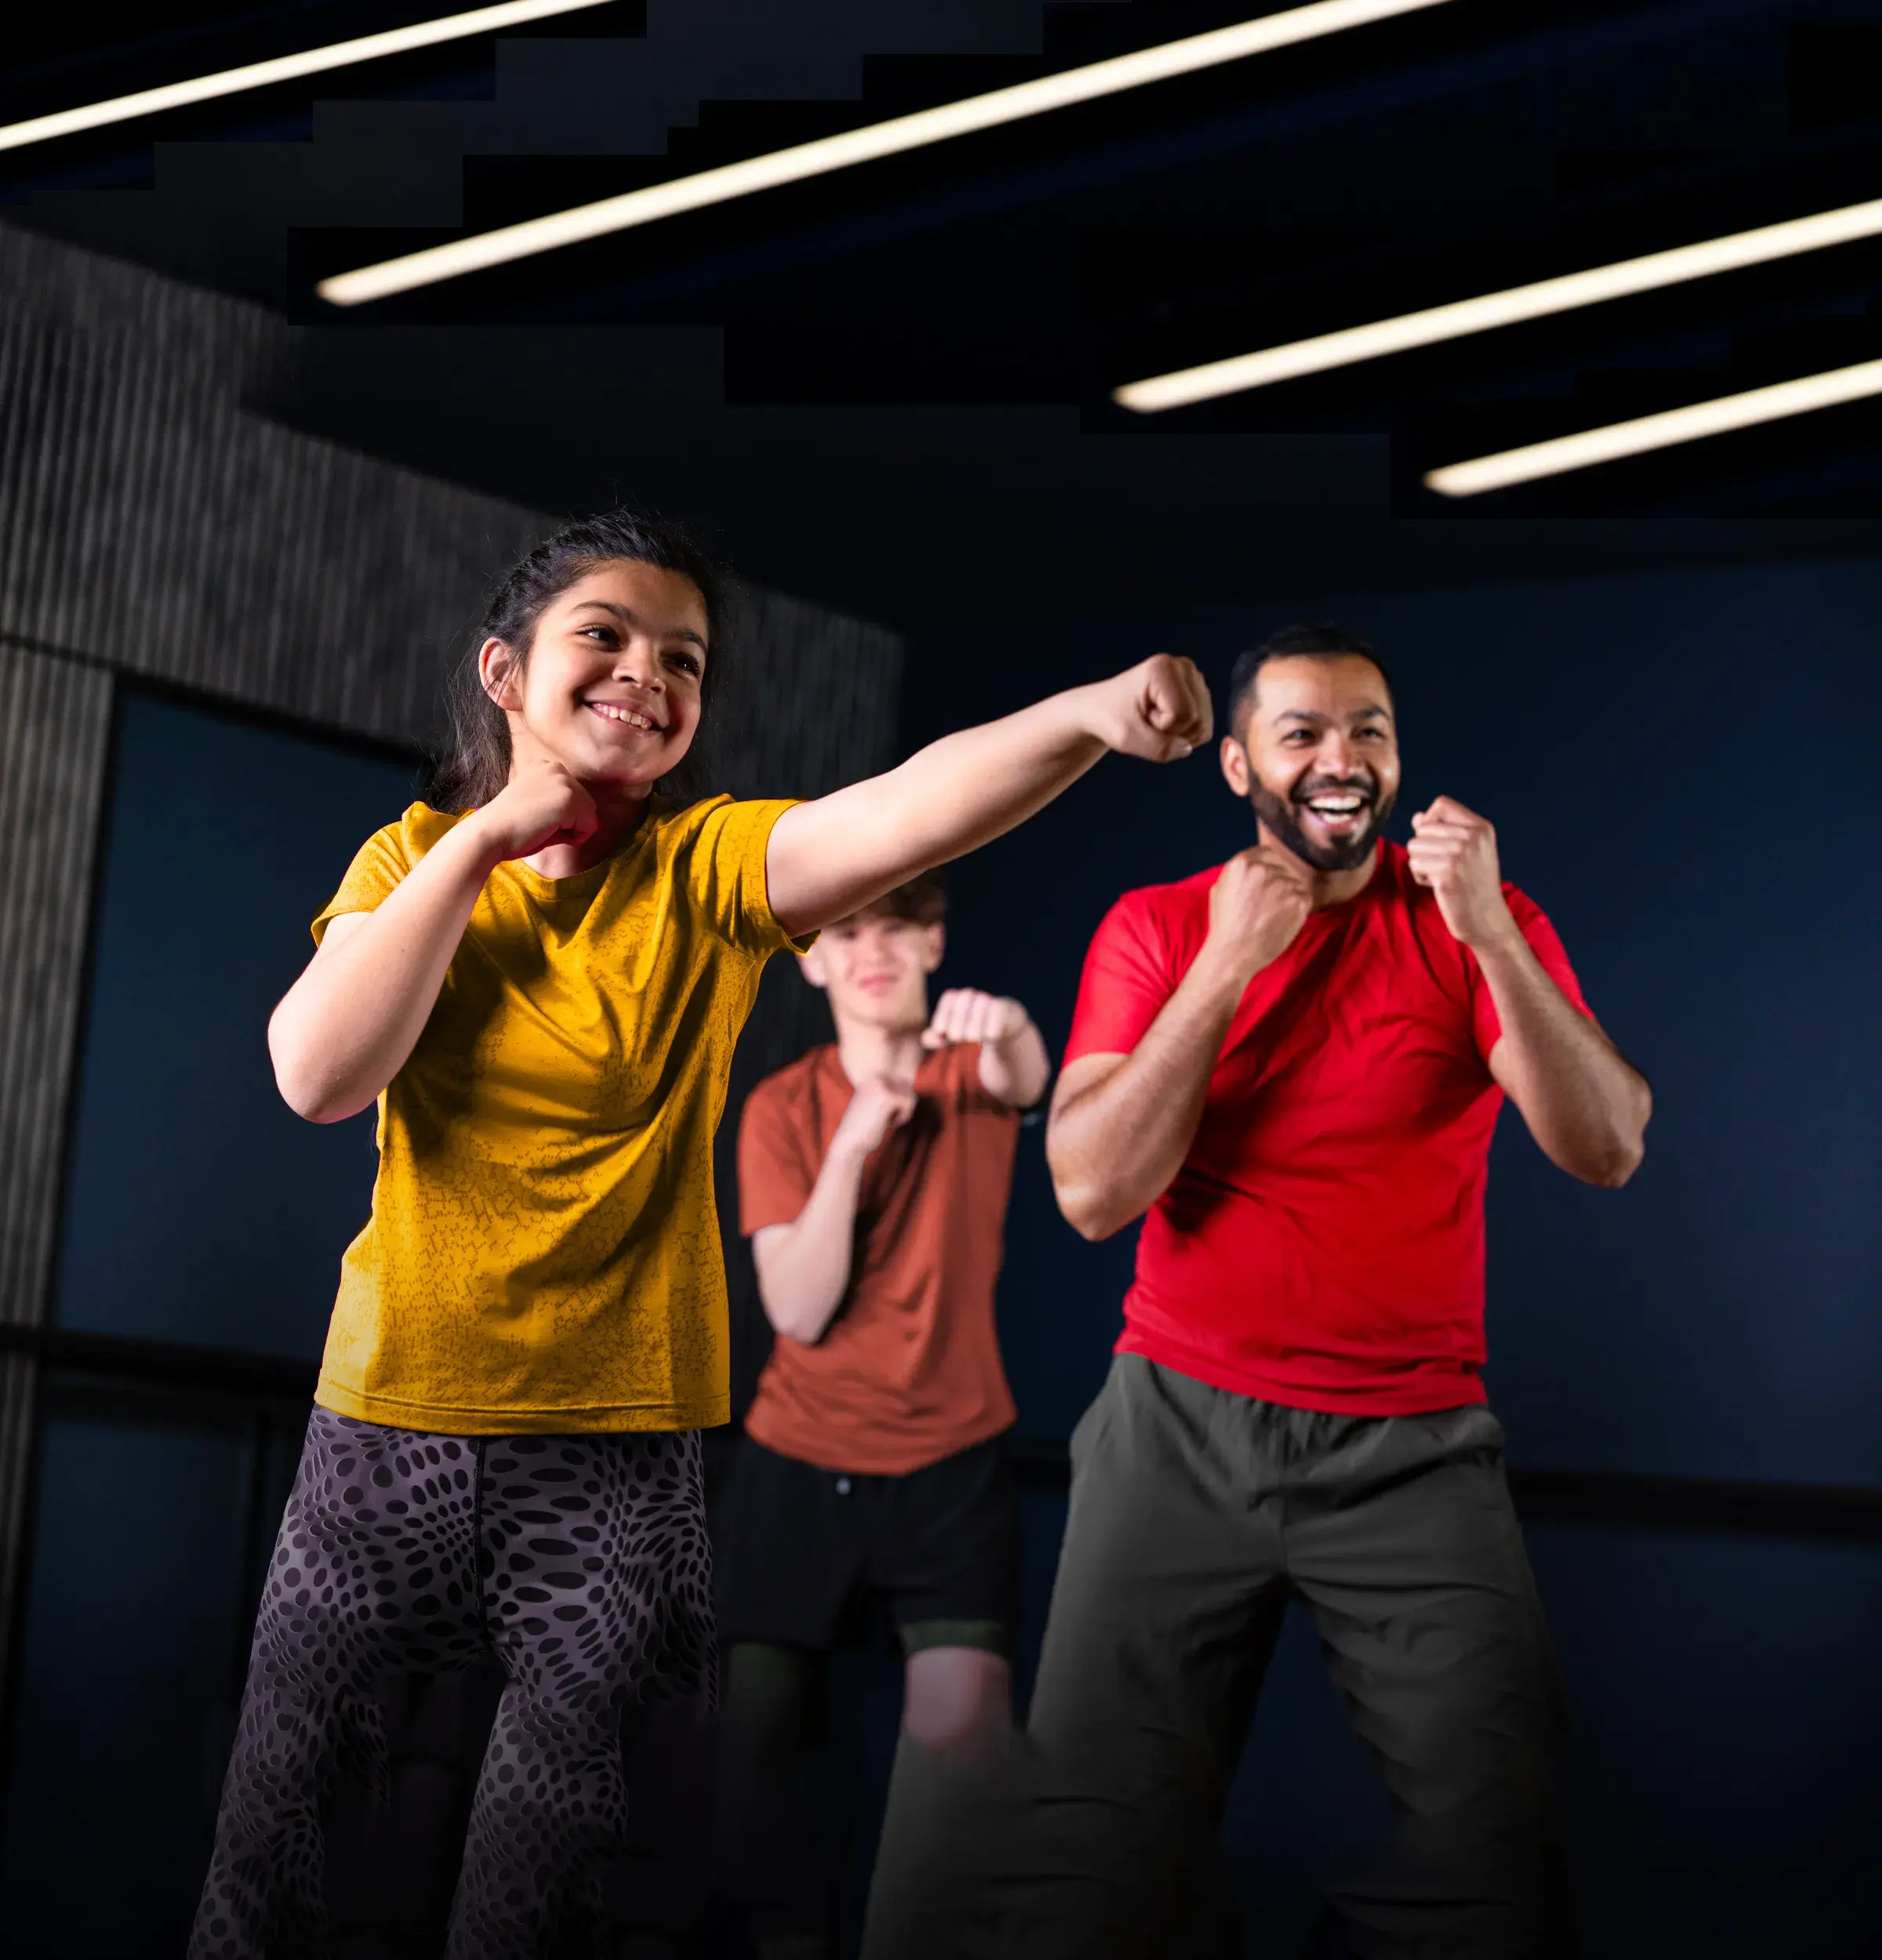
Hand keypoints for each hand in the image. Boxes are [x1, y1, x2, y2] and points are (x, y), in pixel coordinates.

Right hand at [473, 758, 598, 862]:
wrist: (491, 832)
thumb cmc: (509, 825)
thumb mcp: (537, 802)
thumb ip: (560, 804)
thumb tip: (594, 822)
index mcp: (547, 766)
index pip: (575, 797)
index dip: (562, 816)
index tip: (535, 816)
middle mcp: (558, 768)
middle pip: (586, 805)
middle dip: (570, 823)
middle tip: (540, 825)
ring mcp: (565, 782)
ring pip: (589, 817)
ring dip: (572, 830)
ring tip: (544, 827)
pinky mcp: (569, 800)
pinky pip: (589, 828)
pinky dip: (575, 838)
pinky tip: (549, 831)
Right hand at [831, 1075, 917, 1160]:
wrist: (849, 1144)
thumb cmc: (864, 1130)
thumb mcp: (875, 1106)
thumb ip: (889, 1093)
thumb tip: (908, 1083)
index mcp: (871, 1077)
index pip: (901, 1084)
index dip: (897, 1104)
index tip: (881, 1114)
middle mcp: (875, 1076)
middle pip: (907, 1088)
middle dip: (901, 1107)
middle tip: (882, 1118)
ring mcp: (881, 1085)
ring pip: (910, 1095)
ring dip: (902, 1112)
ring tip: (884, 1120)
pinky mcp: (887, 1096)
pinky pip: (909, 1103)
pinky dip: (903, 1117)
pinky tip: (887, 1124)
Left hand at [922, 988, 1030, 1052]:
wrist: (1002, 1028)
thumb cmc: (970, 1029)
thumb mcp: (950, 1035)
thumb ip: (935, 1038)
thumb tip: (931, 1039)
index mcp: (956, 998)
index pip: (949, 999)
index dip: (943, 1015)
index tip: (942, 1031)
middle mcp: (973, 995)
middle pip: (963, 1005)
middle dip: (958, 1025)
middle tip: (958, 1039)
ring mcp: (990, 1001)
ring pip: (980, 1009)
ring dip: (974, 1029)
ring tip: (974, 1038)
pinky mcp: (1006, 1009)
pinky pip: (998, 1016)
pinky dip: (992, 1028)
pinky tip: (990, 1036)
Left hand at [1085, 655, 1213, 761]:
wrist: (1101, 710)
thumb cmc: (1109, 718)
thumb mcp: (1127, 738)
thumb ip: (1158, 748)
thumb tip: (1187, 749)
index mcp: (1164, 668)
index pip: (1183, 714)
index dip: (1162, 728)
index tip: (1139, 717)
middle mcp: (1184, 667)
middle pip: (1197, 721)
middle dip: (1170, 732)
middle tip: (1145, 720)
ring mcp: (1194, 679)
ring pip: (1203, 726)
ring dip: (1176, 734)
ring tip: (1152, 719)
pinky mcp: (1198, 693)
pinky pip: (1203, 729)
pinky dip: (1183, 734)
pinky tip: (1164, 721)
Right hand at [1203, 844, 1312, 982]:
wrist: (1234, 952)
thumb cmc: (1224, 925)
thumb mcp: (1220, 890)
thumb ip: (1239, 874)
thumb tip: (1254, 866)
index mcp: (1242, 863)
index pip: (1267, 853)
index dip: (1270, 866)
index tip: (1269, 880)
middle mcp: (1264, 868)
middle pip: (1283, 868)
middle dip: (1279, 882)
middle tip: (1272, 903)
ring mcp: (1284, 883)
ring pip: (1295, 883)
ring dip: (1289, 895)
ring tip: (1275, 915)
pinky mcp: (1299, 900)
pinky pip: (1304, 897)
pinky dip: (1298, 908)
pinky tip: (1284, 920)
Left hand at [1407, 797, 1513, 948]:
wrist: (1485, 917)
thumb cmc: (1473, 883)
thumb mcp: (1467, 851)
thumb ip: (1443, 831)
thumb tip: (1417, 817)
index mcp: (1481, 827)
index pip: (1441, 804)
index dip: (1430, 820)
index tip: (1438, 841)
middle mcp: (1472, 837)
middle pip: (1423, 827)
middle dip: (1423, 847)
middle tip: (1441, 865)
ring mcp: (1460, 854)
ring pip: (1414, 845)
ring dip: (1420, 863)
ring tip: (1440, 875)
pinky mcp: (1447, 873)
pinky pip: (1415, 864)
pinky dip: (1420, 877)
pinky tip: (1437, 886)